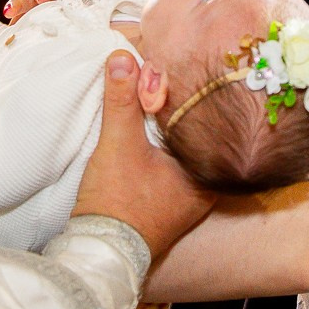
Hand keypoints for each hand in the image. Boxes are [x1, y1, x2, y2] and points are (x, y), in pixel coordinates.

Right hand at [72, 52, 214, 260]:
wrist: (100, 252)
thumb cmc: (118, 202)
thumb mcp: (118, 143)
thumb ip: (122, 99)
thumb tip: (122, 56)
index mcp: (208, 175)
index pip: (207, 123)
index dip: (190, 96)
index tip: (174, 74)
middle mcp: (207, 189)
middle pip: (197, 138)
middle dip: (181, 112)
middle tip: (166, 82)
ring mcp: (189, 200)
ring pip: (184, 154)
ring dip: (170, 132)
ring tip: (155, 102)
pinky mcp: (169, 206)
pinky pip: (173, 167)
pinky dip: (163, 150)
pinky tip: (149, 134)